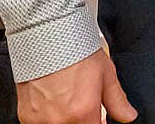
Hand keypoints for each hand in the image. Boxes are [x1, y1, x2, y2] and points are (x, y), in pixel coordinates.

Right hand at [15, 47, 137, 123]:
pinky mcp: (25, 117)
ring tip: (67, 101)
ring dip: (65, 120)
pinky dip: (48, 118)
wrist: (48, 39)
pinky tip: (53, 102)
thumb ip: (117, 101)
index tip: (99, 117)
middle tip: (82, 106)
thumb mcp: (106, 75)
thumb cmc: (76, 52)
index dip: (99, 122)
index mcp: (82, 113)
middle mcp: (59, 120)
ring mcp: (40, 120)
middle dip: (82, 120)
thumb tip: (128, 116)